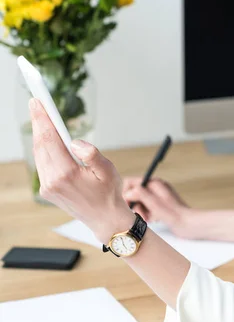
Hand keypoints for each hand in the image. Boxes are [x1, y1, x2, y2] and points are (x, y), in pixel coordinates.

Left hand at [29, 98, 134, 243]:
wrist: (105, 219)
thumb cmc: (110, 193)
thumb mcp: (108, 170)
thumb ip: (92, 154)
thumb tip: (74, 142)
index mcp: (67, 174)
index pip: (49, 140)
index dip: (42, 120)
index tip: (37, 102)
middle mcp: (52, 181)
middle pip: (40, 145)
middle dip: (38, 123)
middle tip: (36, 103)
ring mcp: (47, 187)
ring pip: (39, 154)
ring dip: (39, 135)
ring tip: (40, 117)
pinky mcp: (47, 190)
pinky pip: (42, 164)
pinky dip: (43, 149)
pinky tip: (46, 139)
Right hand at [122, 177, 189, 235]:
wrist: (188, 224)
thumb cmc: (174, 214)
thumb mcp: (154, 203)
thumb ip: (139, 194)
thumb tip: (127, 192)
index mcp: (154, 183)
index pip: (130, 182)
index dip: (126, 193)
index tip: (129, 205)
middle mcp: (155, 188)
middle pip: (133, 194)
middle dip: (134, 205)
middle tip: (142, 215)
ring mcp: (157, 197)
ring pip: (138, 203)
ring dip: (140, 212)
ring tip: (149, 218)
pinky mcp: (159, 206)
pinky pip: (145, 209)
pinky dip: (146, 215)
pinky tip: (153, 219)